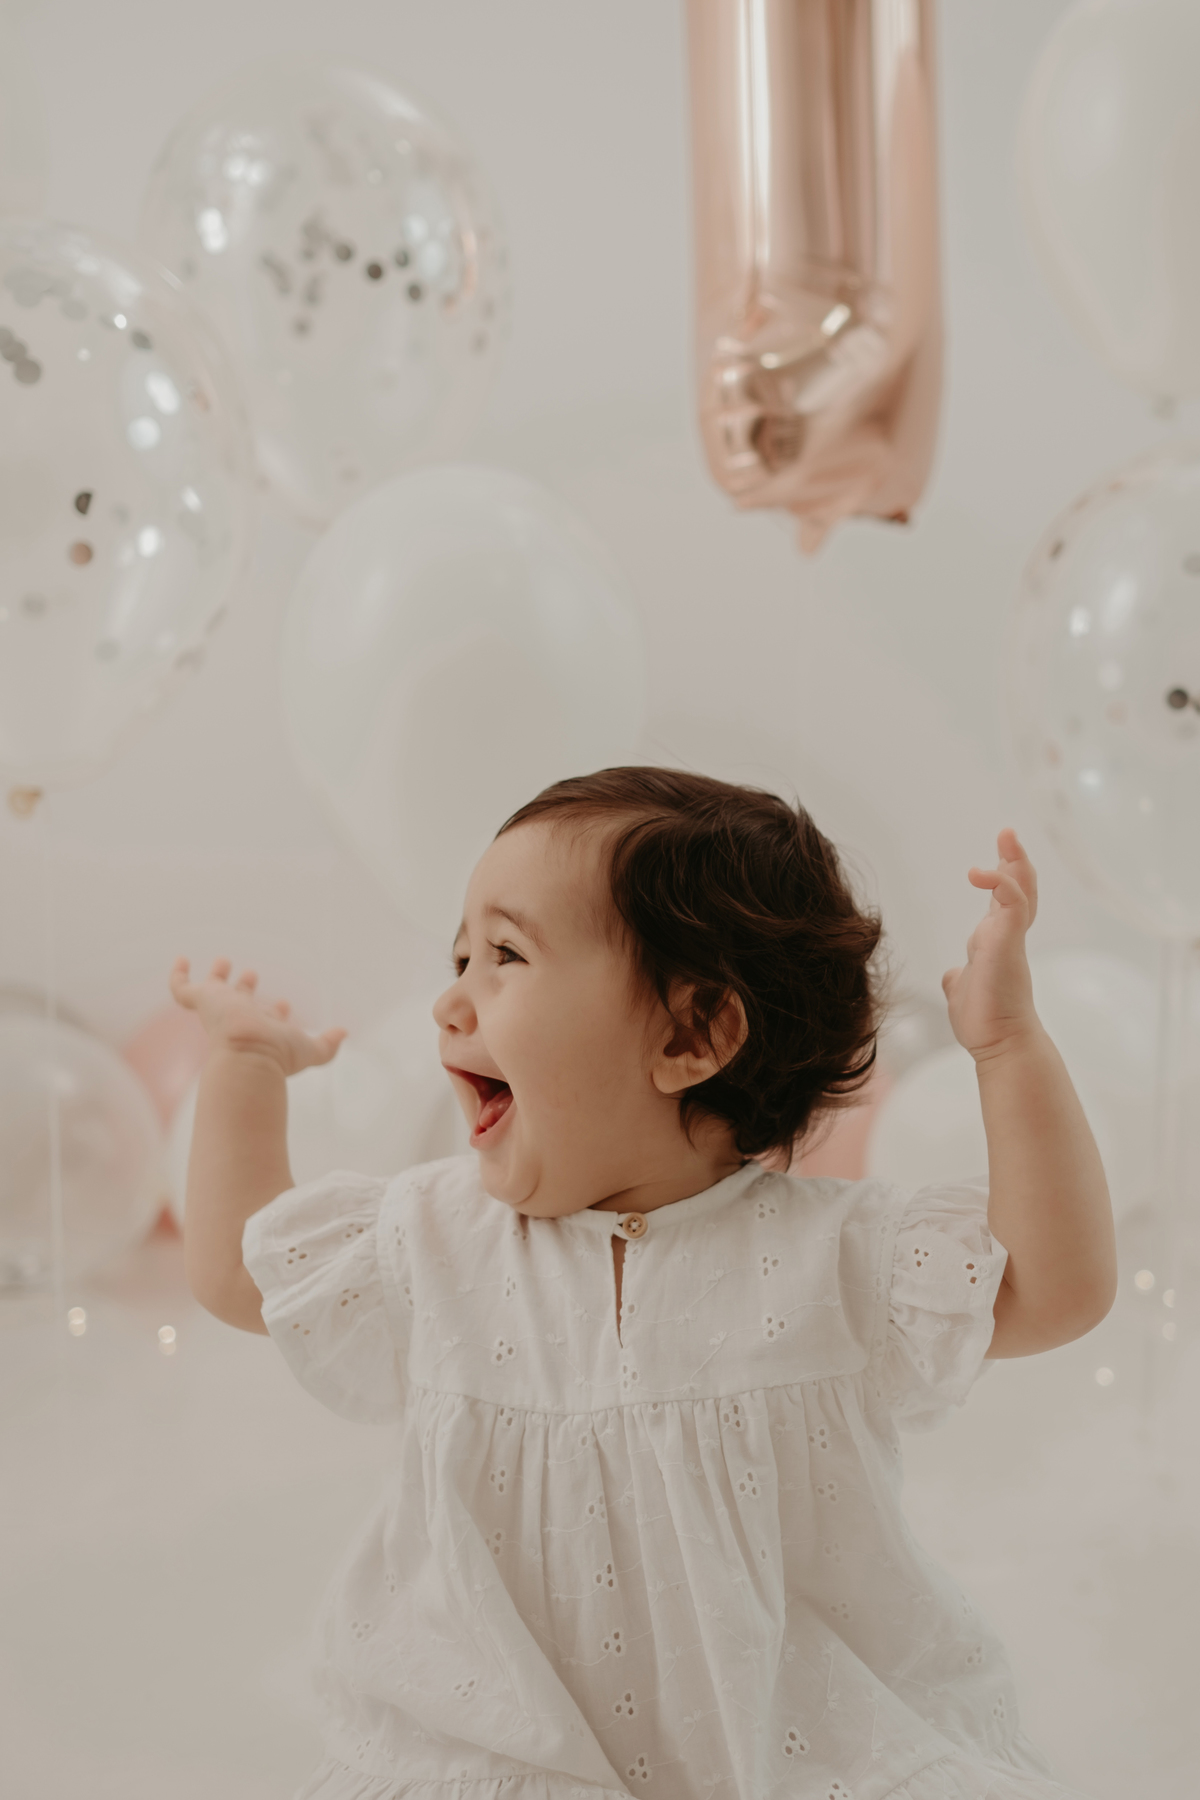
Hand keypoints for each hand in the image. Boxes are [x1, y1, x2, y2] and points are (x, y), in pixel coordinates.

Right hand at [169, 956, 345, 1077]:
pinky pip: (181, 988)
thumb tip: (344, 1033)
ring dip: (218, 976)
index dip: (275, 1013)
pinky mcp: (201, 1001)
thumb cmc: (278, 1054)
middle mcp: (240, 1019)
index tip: (284, 1005)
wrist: (247, 1053)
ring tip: (224, 960)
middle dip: (246, 988)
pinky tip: (181, 958)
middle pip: (240, 1000)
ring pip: (213, 991)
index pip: (266, 1019)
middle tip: (253, 974)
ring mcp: (219, 1010)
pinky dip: (179, 974)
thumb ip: (328, 1045)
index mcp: (261, 1030)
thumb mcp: (310, 1050)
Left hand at [941, 829, 1039, 1061]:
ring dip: (1014, 863)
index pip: (1004, 903)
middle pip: (1019, 888)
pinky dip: (1002, 885)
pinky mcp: (1009, 945)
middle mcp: (1006, 937)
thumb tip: (953, 976)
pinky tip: (982, 872)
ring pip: (1021, 891)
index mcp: (996, 944)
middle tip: (1008, 833)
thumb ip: (960, 977)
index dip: (1002, 878)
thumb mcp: (964, 991)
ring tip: (1007, 837)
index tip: (994, 857)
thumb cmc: (985, 1021)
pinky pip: (1013, 906)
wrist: (1000, 1045)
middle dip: (1015, 860)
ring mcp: (1010, 940)